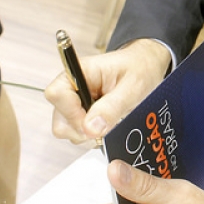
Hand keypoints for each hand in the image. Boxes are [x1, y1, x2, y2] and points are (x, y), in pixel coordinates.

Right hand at [44, 39, 170, 142]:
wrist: (147, 68)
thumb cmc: (140, 69)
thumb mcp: (133, 87)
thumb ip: (112, 106)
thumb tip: (90, 129)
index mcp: (80, 72)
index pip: (56, 94)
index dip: (72, 114)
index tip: (93, 123)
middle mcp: (72, 87)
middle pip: (59, 118)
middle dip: (82, 130)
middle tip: (107, 126)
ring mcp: (75, 102)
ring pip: (67, 130)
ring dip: (89, 134)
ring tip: (112, 122)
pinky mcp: (82, 114)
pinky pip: (79, 133)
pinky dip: (94, 135)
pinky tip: (109, 125)